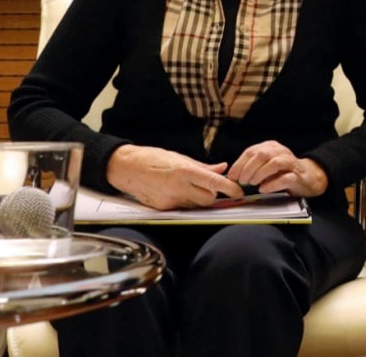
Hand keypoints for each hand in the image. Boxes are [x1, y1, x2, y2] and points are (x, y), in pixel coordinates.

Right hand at [106, 144, 243, 209]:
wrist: (126, 168)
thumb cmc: (153, 158)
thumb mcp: (180, 157)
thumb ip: (203, 166)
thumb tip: (222, 168)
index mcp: (184, 171)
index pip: (214, 182)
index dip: (230, 189)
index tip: (239, 192)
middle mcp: (178, 187)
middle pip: (208, 199)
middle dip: (213, 194)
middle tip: (210, 186)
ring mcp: (170, 200)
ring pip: (196, 206)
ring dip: (199, 199)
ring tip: (191, 187)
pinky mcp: (163, 209)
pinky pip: (183, 209)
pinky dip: (186, 202)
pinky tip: (177, 192)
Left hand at [227, 140, 328, 197]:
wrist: (309, 177)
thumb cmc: (284, 172)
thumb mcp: (267, 165)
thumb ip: (253, 166)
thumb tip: (234, 175)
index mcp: (271, 147)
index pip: (252, 151)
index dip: (239, 164)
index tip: (232, 176)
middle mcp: (281, 152)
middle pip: (262, 155)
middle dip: (248, 169)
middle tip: (243, 181)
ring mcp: (291, 163)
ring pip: (274, 163)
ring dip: (260, 174)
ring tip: (253, 183)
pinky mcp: (299, 176)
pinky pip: (285, 178)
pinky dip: (272, 184)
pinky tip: (264, 189)